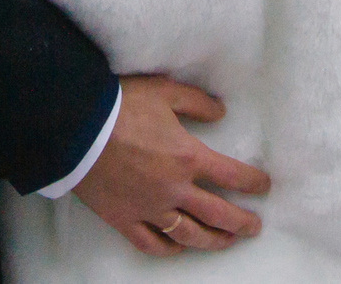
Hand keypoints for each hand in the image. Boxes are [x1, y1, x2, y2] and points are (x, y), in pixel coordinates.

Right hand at [74, 75, 270, 256]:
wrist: (77, 126)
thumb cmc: (120, 106)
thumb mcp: (165, 91)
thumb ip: (197, 102)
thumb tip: (220, 112)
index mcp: (188, 157)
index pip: (232, 176)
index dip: (252, 182)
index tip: (263, 186)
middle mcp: (174, 189)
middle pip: (218, 214)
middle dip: (241, 222)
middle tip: (254, 227)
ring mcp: (149, 208)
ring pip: (189, 235)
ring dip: (212, 241)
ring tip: (226, 241)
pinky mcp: (124, 219)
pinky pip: (151, 243)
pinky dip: (168, 249)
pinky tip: (178, 247)